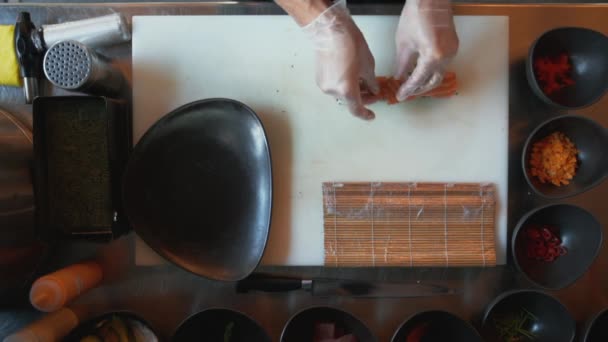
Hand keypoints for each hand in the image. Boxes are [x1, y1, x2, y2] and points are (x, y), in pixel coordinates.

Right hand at [303, 0, 378, 119]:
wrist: (330, 31)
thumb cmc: (351, 45)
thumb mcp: (368, 65)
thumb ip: (371, 82)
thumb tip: (373, 90)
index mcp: (346, 90)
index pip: (356, 109)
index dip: (365, 114)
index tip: (372, 115)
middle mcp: (333, 91)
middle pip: (349, 101)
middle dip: (362, 99)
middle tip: (373, 92)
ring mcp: (324, 86)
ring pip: (341, 94)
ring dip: (352, 92)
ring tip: (362, 82)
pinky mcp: (319, 79)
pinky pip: (334, 87)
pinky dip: (343, 86)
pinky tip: (351, 76)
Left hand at [394, 0, 458, 100]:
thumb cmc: (415, 16)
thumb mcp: (403, 43)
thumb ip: (402, 64)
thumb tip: (399, 78)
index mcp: (432, 56)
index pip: (418, 80)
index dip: (408, 89)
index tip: (400, 96)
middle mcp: (446, 57)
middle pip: (433, 82)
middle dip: (419, 90)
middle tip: (406, 93)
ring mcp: (452, 52)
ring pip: (439, 74)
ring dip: (425, 81)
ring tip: (411, 84)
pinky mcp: (453, 46)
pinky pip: (442, 65)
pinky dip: (432, 71)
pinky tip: (420, 72)